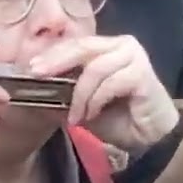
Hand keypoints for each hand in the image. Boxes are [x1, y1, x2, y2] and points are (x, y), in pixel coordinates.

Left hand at [29, 35, 178, 152]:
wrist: (151, 138)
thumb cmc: (120, 119)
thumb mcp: (84, 105)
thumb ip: (66, 92)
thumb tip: (35, 88)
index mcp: (108, 47)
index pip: (76, 44)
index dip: (52, 54)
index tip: (30, 67)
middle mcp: (122, 45)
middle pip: (83, 47)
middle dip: (56, 61)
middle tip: (37, 74)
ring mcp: (134, 57)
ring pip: (95, 68)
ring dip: (80, 95)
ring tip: (75, 116)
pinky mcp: (143, 73)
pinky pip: (110, 83)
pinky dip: (96, 100)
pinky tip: (90, 115)